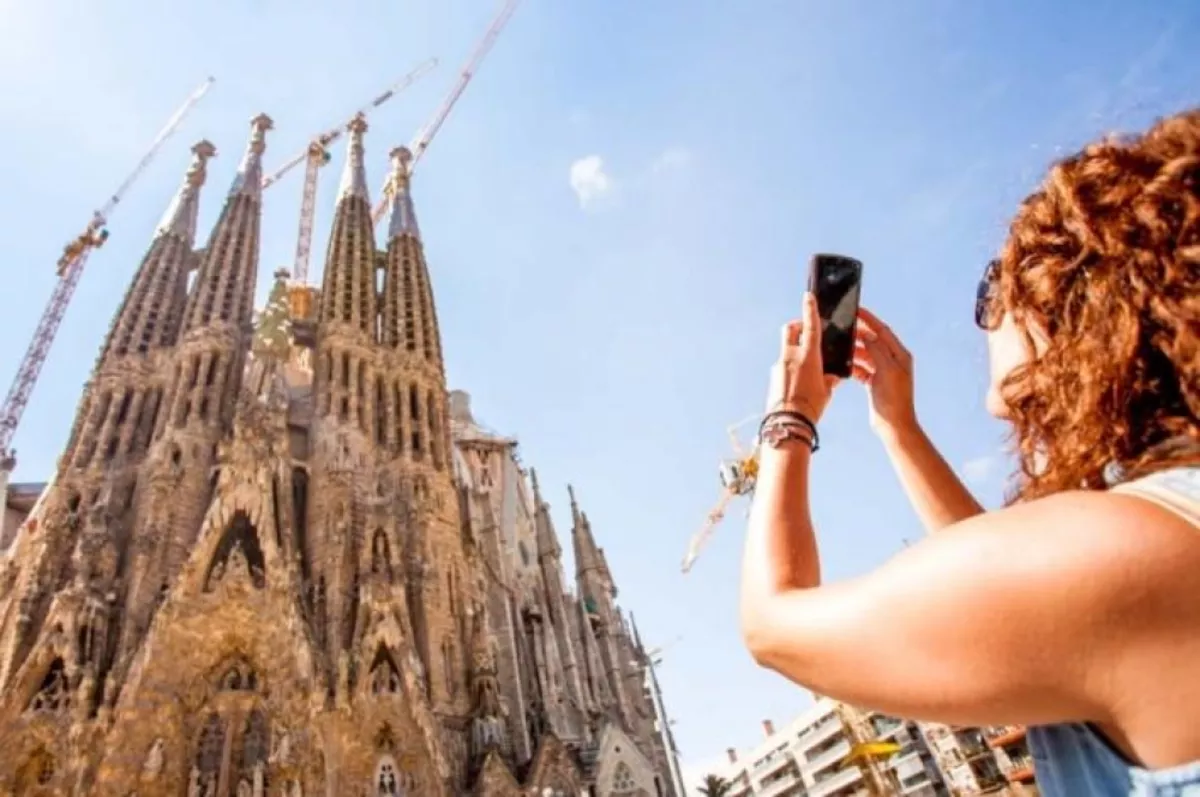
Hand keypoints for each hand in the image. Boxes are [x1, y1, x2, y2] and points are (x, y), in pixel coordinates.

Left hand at [765, 293, 838, 422]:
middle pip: (791, 329)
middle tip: (806, 331)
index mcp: (808, 356)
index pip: (810, 326)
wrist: (788, 422)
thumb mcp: (827, 391)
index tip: (808, 296)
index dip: (810, 309)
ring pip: (787, 349)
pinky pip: (783, 365)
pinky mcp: (773, 376)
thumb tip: (832, 376)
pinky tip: (798, 382)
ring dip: (795, 351)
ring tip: (807, 367)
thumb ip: (829, 378)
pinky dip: (791, 367)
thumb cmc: (811, 407)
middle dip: (798, 326)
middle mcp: (791, 357)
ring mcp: (779, 365)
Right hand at [853, 307, 916, 434]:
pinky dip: (852, 366)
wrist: (894, 425)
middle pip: (873, 341)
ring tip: (839, 346)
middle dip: (858, 334)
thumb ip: (876, 350)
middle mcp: (893, 361)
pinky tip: (842, 365)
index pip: (883, 331)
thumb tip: (867, 334)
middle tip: (842, 327)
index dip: (869, 319)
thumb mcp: (886, 371)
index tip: (856, 309)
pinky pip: (861, 369)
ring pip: (866, 354)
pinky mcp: (875, 383)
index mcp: (900, 355)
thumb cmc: (894, 399)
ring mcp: (883, 372)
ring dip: (854, 350)